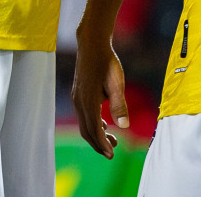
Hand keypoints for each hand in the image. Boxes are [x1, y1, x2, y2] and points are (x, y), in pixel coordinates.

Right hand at [71, 33, 128, 158]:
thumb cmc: (106, 62)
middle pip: (86, 130)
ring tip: (113, 140)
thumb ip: (119, 104)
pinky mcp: (79, 94)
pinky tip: (105, 125)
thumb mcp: (117, 83)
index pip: (94, 129)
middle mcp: (79, 101)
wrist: (92, 44)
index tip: (111, 155)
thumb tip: (124, 126)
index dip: (102, 144)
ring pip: (84, 123)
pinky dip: (93, 125)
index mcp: (88, 101)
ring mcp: (77, 97)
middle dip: (98, 144)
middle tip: (112, 154)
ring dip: (96, 135)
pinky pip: (84, 115)